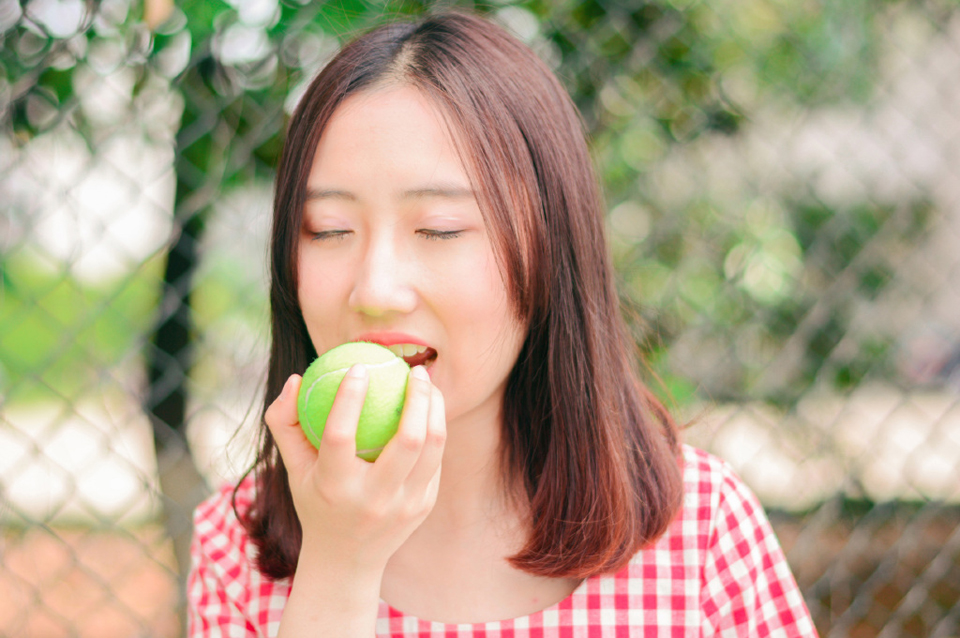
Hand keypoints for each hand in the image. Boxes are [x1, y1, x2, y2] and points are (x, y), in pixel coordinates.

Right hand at [264, 364, 445, 573]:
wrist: (346, 560)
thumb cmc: (317, 500)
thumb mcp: (293, 468)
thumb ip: (285, 422)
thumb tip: (298, 379)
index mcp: (335, 487)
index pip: (341, 436)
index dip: (349, 398)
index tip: (359, 366)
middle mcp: (373, 499)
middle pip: (406, 441)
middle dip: (416, 397)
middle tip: (413, 370)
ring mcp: (405, 505)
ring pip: (432, 446)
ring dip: (434, 408)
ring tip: (426, 382)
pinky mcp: (424, 506)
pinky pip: (435, 458)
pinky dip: (434, 428)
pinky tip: (429, 407)